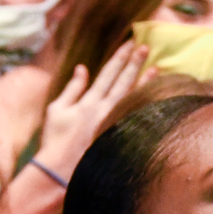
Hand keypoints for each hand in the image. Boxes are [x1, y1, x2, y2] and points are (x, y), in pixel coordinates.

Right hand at [31, 41, 153, 179]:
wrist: (59, 170)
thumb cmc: (55, 140)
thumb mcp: (57, 110)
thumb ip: (73, 88)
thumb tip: (82, 68)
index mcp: (89, 102)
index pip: (108, 74)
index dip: (120, 58)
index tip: (130, 43)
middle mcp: (104, 111)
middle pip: (124, 82)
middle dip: (135, 63)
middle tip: (147, 46)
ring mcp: (114, 125)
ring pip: (133, 99)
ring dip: (145, 82)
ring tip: (157, 68)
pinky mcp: (119, 138)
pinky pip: (135, 118)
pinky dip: (145, 107)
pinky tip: (156, 98)